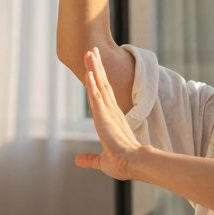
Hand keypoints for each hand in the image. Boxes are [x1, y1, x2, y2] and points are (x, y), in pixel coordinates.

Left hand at [75, 47, 144, 180]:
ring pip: (99, 85)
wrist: (135, 164)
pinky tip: (88, 71)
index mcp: (111, 119)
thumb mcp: (101, 161)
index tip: (93, 66)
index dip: (97, 79)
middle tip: (92, 49)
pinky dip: (92, 83)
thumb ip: (90, 159)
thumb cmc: (123, 164)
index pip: (102, 94)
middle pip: (102, 83)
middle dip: (96, 66)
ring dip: (93, 68)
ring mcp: (108, 112)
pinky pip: (97, 96)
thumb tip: (78, 160)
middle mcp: (110, 112)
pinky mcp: (105, 116)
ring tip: (89, 52)